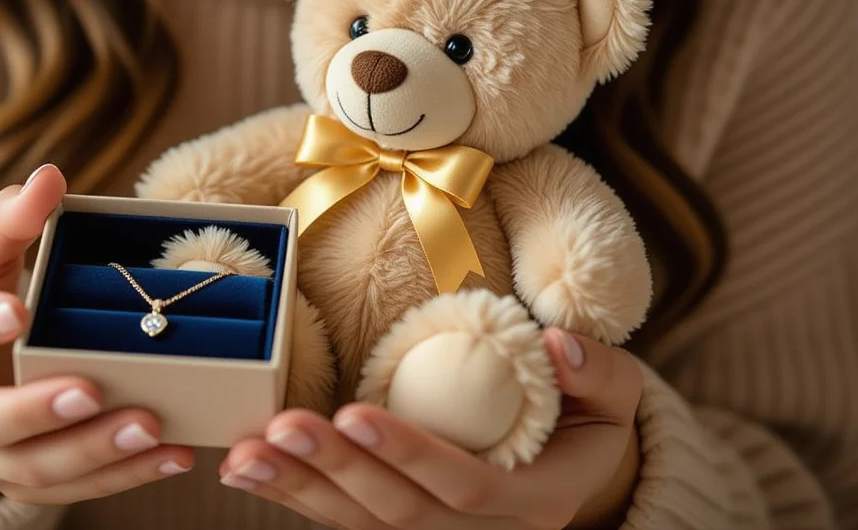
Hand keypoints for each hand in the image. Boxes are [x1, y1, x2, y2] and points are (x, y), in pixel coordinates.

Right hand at [0, 165, 193, 505]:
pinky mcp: (21, 479)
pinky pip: (68, 490)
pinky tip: (170, 454)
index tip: (17, 309)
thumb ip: (11, 220)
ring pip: (26, 470)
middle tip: (89, 391)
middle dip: (34, 412)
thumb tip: (46, 179)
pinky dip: (121, 476)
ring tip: (148, 428)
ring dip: (90, 453)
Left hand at [220, 330, 642, 528]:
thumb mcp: (614, 395)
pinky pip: (344, 521)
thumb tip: (557, 345)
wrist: (573, 470)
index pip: (465, 487)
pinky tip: (245, 469)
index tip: (352, 412)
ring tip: (243, 455)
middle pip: (399, 515)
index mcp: (534, 503)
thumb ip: (596, 371)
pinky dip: (294, 496)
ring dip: (298, 490)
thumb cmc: (587, 419)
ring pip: (361, 526)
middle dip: (336, 471)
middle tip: (281, 427)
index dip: (407, 453)